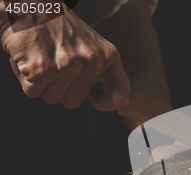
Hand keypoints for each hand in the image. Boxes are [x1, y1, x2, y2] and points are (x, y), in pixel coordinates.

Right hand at [1, 6, 129, 110]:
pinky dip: (25, 79)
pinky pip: (32, 92)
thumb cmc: (57, 24)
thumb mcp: (91, 44)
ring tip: (41, 59)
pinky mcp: (42, 70)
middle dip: (60, 89)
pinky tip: (28, 59)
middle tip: (54, 66)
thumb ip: (98, 69)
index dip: (105, 102)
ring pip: (52, 98)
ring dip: (42, 84)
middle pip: (74, 101)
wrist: (29, 3)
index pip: (119, 96)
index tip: (94, 98)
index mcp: (108, 56)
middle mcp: (92, 62)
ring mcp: (68, 67)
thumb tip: (97, 95)